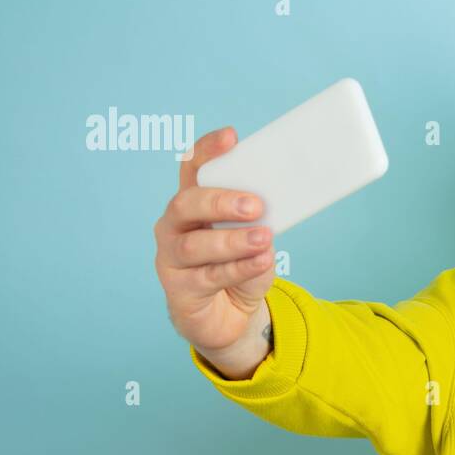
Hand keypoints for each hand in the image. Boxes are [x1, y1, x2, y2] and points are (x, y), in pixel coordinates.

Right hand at [153, 127, 274, 357]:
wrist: (229, 317)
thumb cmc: (241, 267)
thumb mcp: (256, 237)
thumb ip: (261, 219)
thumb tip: (284, 203)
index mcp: (193, 203)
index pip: (193, 168)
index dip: (208, 150)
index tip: (232, 137)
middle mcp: (174, 226)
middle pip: (186, 204)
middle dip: (220, 201)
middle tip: (254, 205)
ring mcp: (171, 258)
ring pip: (196, 245)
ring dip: (233, 240)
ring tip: (263, 237)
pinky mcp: (179, 291)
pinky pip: (209, 277)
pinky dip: (238, 268)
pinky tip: (261, 261)